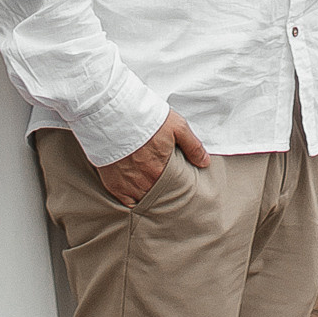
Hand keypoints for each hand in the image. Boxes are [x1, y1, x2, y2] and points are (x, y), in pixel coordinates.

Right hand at [93, 110, 209, 209]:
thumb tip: (204, 162)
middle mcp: (146, 182)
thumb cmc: (145, 118)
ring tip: (152, 192)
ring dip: (149, 198)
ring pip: (144, 201)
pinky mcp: (113, 185)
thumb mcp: (177, 126)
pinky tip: (136, 196)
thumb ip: (193, 146)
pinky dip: (132, 201)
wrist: (112, 113)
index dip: (178, 188)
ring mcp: (128, 186)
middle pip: (159, 197)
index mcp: (163, 170)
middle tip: (167, 190)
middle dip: (164, 194)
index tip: (180, 187)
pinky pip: (126, 203)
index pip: (175, 189)